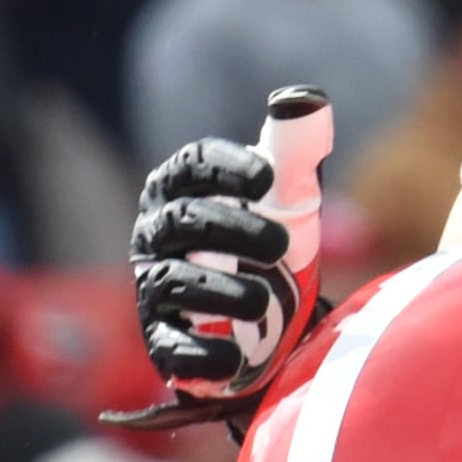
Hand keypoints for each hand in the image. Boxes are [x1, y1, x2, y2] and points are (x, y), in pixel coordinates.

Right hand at [127, 96, 334, 416]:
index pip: (192, 166)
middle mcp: (157, 235)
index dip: (224, 168)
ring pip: (174, 283)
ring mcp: (155, 289)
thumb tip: (306, 102)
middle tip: (282, 246)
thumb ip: (296, 151)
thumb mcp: (288, 196)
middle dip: (232, 230)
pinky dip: (198, 353)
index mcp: (181, 189)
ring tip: (264, 300)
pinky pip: (170, 347)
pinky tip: (230, 358)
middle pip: (184, 223)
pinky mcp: (163, 342)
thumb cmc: (267, 240)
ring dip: (218, 291)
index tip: (265, 178)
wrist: (268, 320)